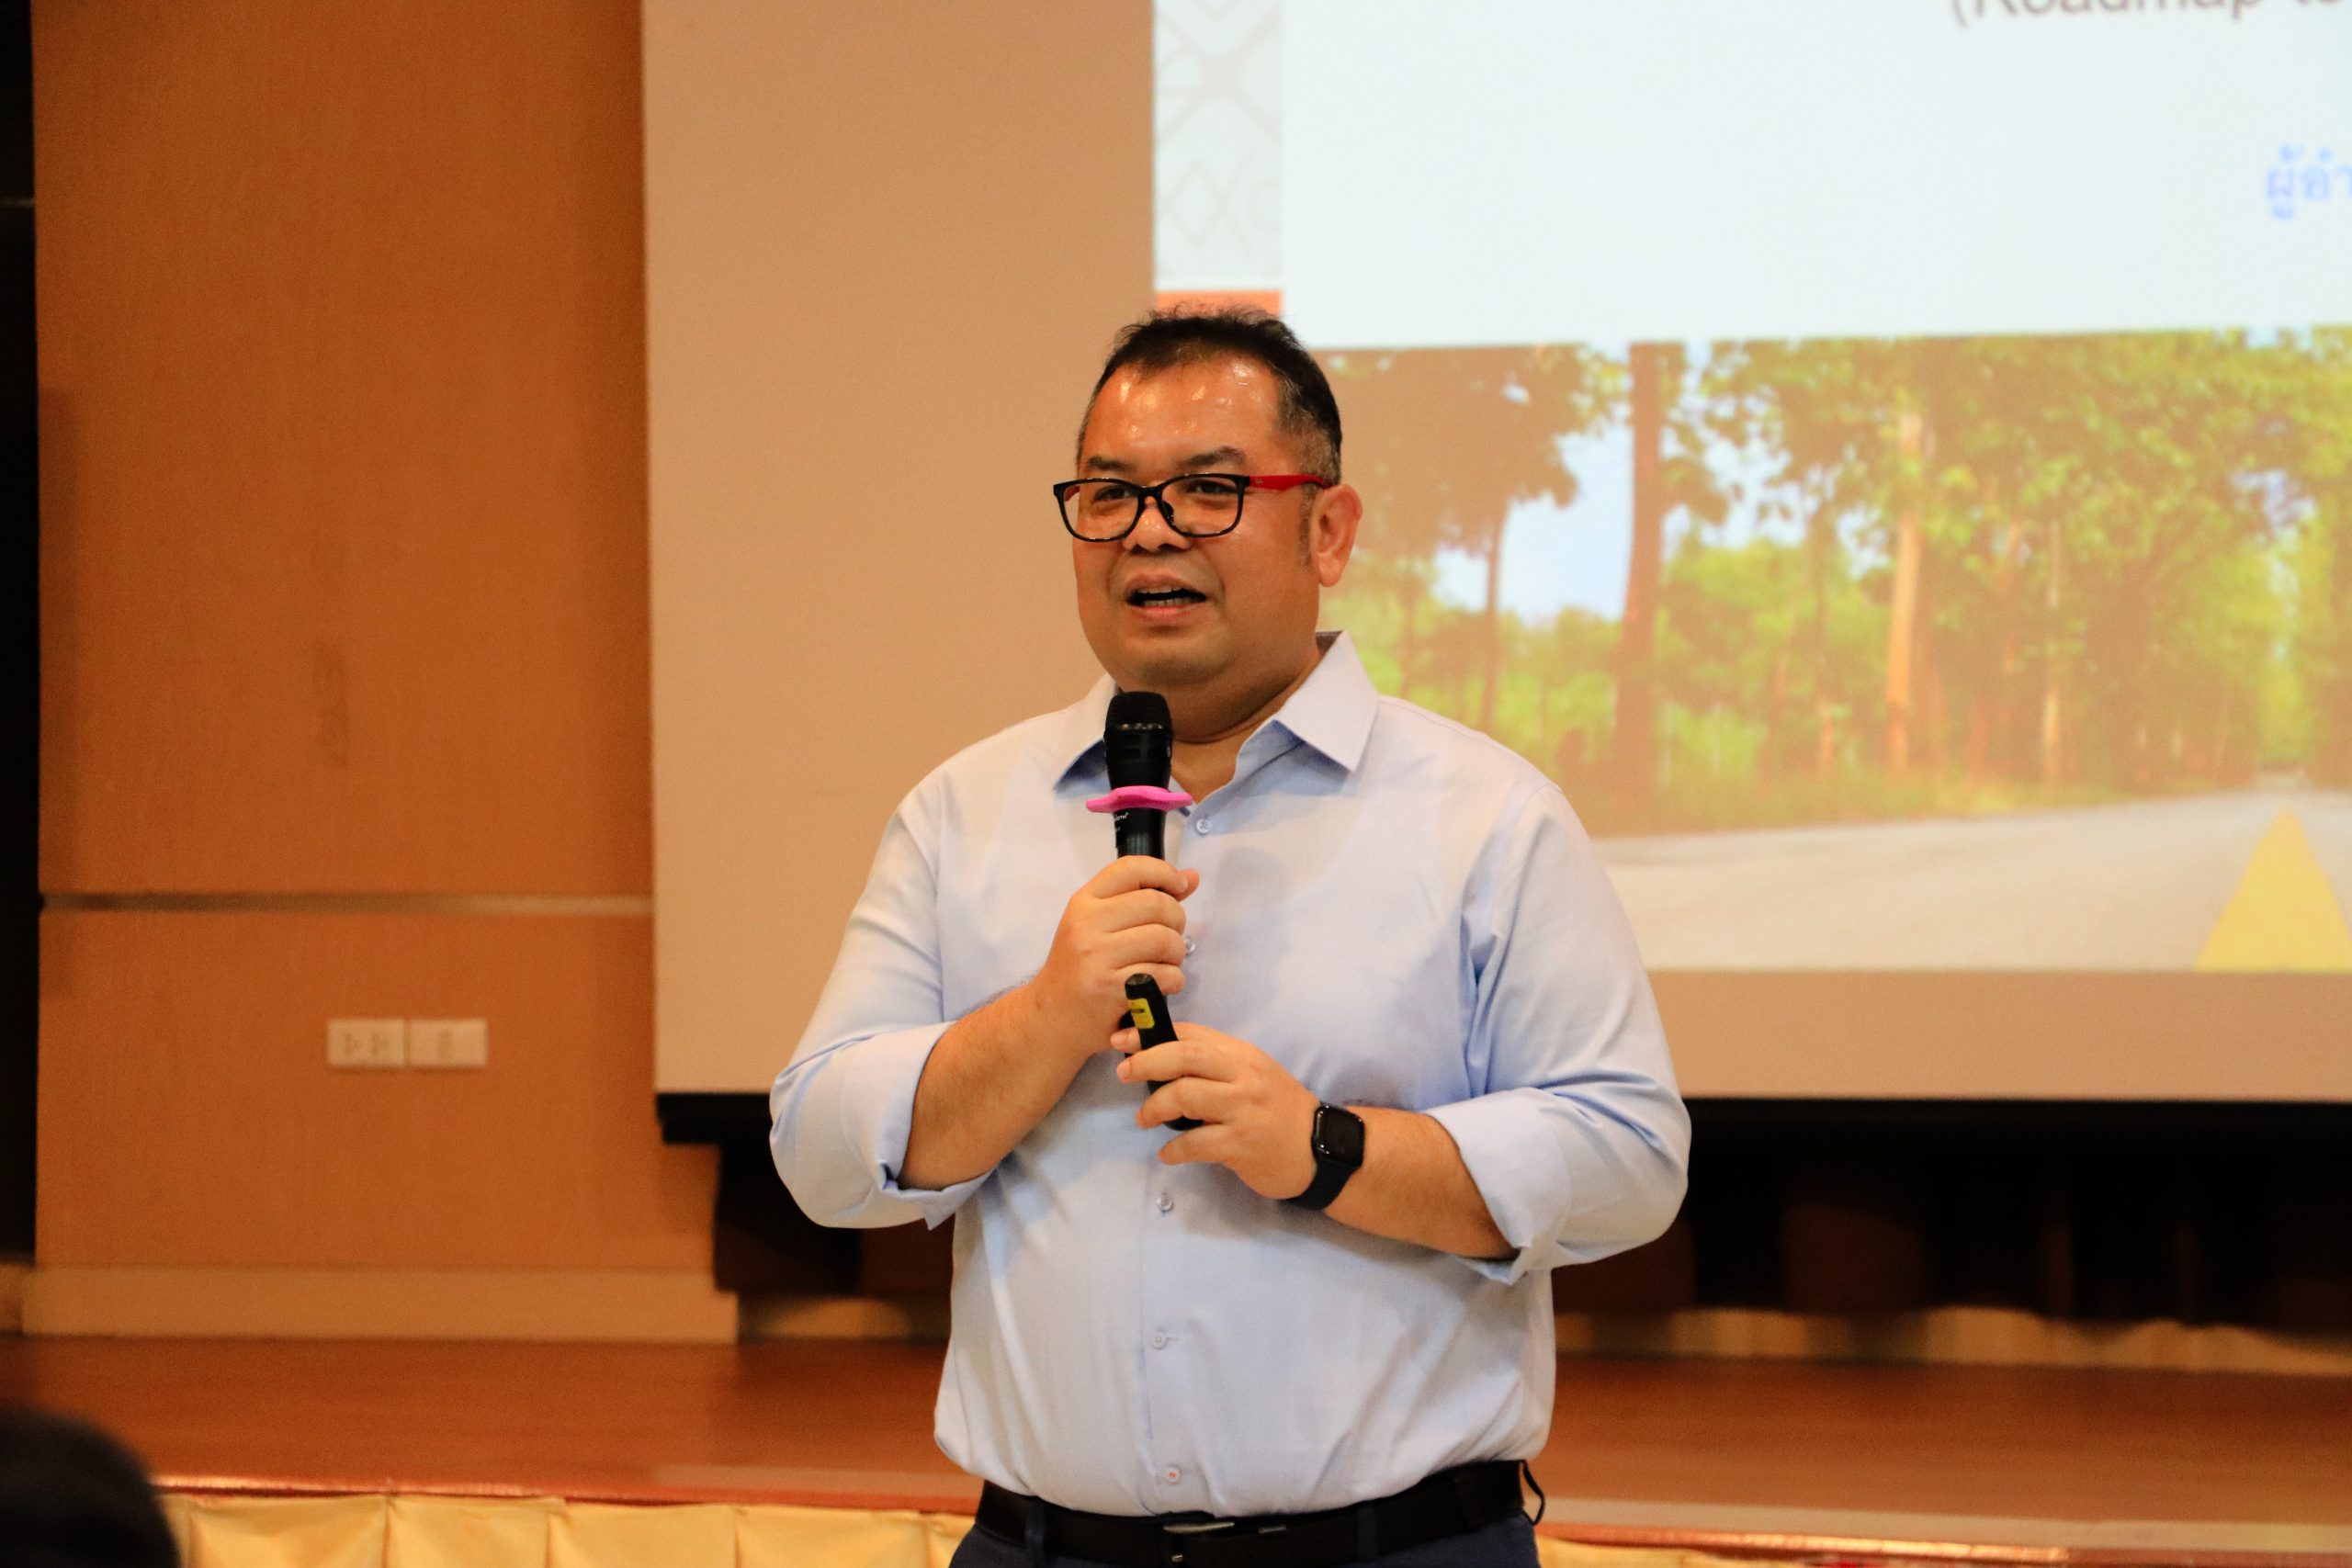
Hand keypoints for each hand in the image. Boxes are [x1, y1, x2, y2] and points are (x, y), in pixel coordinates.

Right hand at [1027, 856, 1198, 1063]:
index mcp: (1083, 903)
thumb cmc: (1080, 969)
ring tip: (1165, 963)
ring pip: (1164, 940)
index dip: (1165, 873)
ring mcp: (1097, 958)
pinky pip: (1164, 975)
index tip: (1181, 886)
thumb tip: (1191, 877)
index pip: (1131, 868)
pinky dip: (1173, 981)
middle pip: (1156, 904)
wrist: (1051, 1018)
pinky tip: (1160, 985)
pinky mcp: (1111, 990)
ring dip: (1176, 954)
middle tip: (1169, 937)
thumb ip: (1141, 898)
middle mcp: (1087, 925)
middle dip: (1177, 921)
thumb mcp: (1098, 926)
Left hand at [1114, 1023, 1320, 1199]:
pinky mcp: (1242, 1143)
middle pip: (1185, 1055)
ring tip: (1144, 1119)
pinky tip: (1168, 1154)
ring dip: (1154, 1107)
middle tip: (1123, 1073)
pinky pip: (1195, 1142)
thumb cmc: (1278, 1111)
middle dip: (1146, 1061)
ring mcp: (1244, 1109)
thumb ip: (1216, 1065)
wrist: (1319, 1149)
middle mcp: (1244, 1075)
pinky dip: (1174, 1149)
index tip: (1122, 1038)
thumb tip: (1163, 1057)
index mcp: (1242, 1055)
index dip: (1152, 1033)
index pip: (1193, 1033)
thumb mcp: (1252, 1076)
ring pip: (1185, 1096)